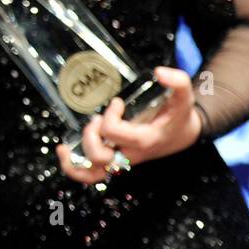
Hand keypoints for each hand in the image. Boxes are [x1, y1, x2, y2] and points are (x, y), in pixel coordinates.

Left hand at [56, 67, 202, 184]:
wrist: (184, 135)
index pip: (115, 132)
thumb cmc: (179, 116)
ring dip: (80, 152)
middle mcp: (131, 155)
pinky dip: (73, 168)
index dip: (110, 115)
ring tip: (86, 130)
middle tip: (99, 118)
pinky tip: (64, 150)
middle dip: (92, 134)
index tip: (117, 103)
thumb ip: (178, 82)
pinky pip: (91, 175)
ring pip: (92, 174)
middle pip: (100, 156)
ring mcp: (122, 161)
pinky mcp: (115, 162)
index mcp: (144, 141)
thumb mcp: (184, 97)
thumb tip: (160, 73)